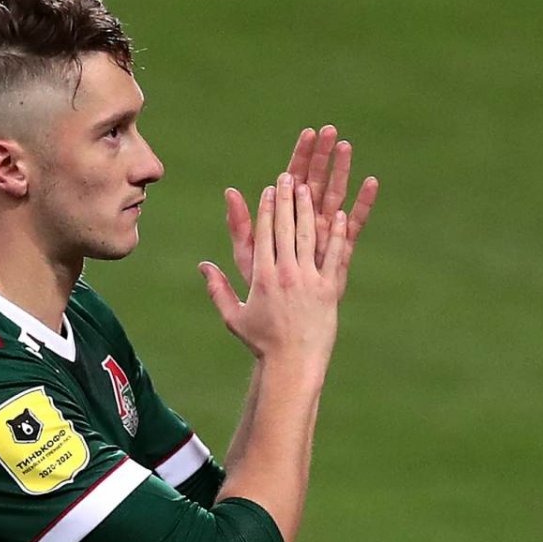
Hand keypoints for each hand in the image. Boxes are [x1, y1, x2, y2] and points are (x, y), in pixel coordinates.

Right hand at [201, 173, 348, 364]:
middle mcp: (285, 274)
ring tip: (308, 188)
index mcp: (262, 278)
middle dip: (285, 200)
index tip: (269, 190)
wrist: (293, 363)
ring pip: (307, 237)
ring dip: (307, 210)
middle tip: (287, 178)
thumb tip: (203, 266)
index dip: (266, 209)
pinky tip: (339, 215)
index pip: (264, 235)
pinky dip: (336, 235)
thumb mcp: (234, 316)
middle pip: (284, 229)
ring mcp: (309, 281)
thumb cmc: (262, 342)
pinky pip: (334, 256)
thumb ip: (218, 289)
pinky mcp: (329, 289)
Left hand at [225, 125, 378, 291]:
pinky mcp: (341, 250)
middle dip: (322, 155)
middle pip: (317, 180)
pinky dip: (363, 204)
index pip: (293, 177)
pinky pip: (354, 224)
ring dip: (342, 171)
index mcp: (285, 218)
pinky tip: (371, 183)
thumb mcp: (247, 255)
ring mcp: (326, 233)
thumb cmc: (263, 287)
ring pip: (335, 195)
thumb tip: (229, 191)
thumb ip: (240, 225)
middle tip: (329, 130)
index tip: (308, 132)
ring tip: (346, 146)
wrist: (283, 319)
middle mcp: (307, 221)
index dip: (301, 155)